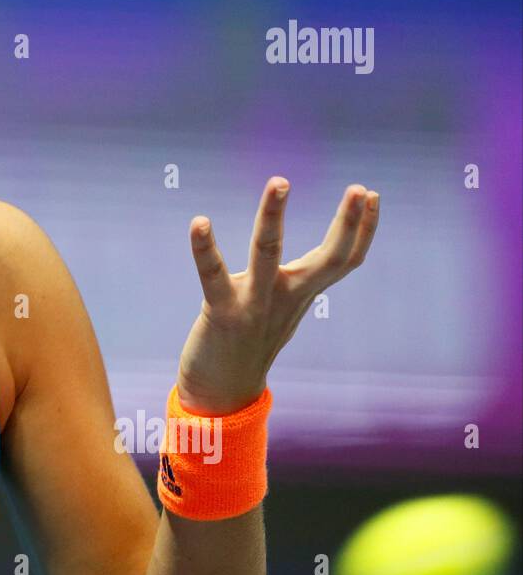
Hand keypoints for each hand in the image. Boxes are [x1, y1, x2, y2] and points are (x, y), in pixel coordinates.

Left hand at [176, 177, 379, 415]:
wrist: (221, 393)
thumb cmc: (248, 342)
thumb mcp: (279, 308)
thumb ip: (292, 283)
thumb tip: (302, 261)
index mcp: (302, 293)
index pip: (344, 259)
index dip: (362, 229)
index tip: (374, 195)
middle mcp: (286, 297)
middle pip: (329, 258)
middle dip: (348, 222)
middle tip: (362, 188)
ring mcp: (256, 305)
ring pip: (268, 252)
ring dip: (273, 215)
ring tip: (280, 181)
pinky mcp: (222, 313)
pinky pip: (213, 275)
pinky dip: (205, 248)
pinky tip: (199, 222)